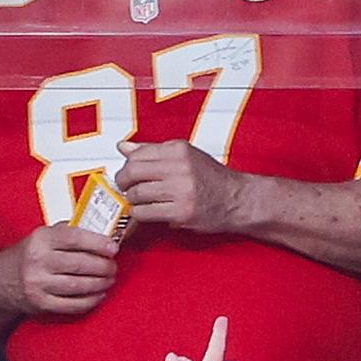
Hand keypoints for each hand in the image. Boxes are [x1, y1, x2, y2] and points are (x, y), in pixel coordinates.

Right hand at [6, 223, 117, 314]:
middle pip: (80, 264)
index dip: (98, 243)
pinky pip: (73, 305)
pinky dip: (90, 300)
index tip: (113, 247)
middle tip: (113, 266)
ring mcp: (38, 283)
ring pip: (79, 285)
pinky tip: (98, 294)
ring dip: (100, 283)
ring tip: (109, 279)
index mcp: (40, 239)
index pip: (74, 238)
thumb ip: (68, 232)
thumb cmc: (29, 254)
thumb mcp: (42, 235)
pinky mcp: (40, 303)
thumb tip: (101, 232)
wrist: (0, 280)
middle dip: (103, 266)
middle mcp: (38, 260)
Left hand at [115, 140, 243, 232]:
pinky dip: (139, 213)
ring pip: (137, 194)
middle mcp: (179, 168)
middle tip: (124, 186)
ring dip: (132, 199)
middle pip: (133, 172)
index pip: (137, 153)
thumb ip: (152, 151)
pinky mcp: (182, 213)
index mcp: (178, 150)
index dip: (126, 164)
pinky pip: (146, 213)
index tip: (126, 171)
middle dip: (122, 181)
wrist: (238, 200)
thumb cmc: (211, 177)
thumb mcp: (184, 155)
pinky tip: (146, 211)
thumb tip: (123, 146)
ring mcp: (181, 191)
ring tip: (138, 199)